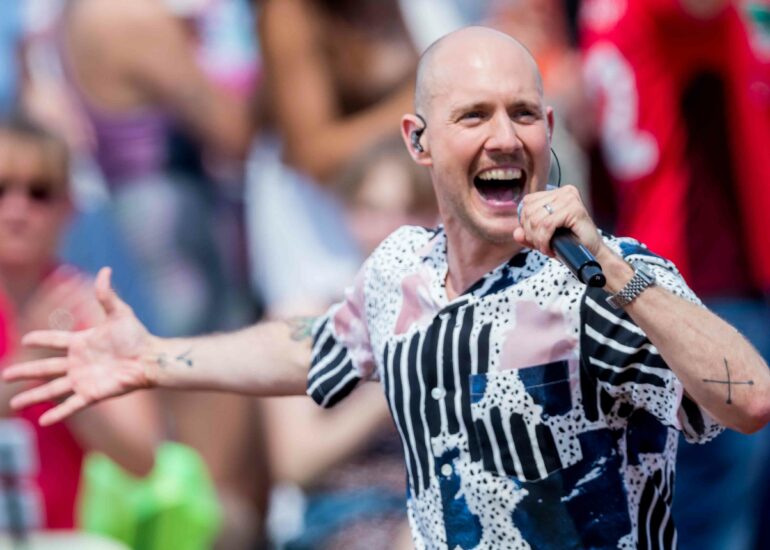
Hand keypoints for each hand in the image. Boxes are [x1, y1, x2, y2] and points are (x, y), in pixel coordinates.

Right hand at [3, 268, 154, 424]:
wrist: (150, 357)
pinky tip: (42, 422)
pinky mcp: (93, 394)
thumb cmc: (137, 336)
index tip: (24, 338)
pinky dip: (58, 413)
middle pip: (45, 368)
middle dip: (24, 371)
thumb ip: (106, 294)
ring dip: (32, 396)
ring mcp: (83, 379)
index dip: (39, 339)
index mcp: (81, 343)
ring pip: (51, 389)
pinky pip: (71, 405)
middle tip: (5, 374)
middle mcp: (78, 363)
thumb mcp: (119, 313)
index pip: (54, 340)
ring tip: (13, 403)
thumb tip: (104, 269)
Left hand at [514, 185, 605, 258]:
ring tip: (546, 248)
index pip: (527, 202)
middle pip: (529, 210)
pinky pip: (547, 225)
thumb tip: (516, 233)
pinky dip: (544, 240)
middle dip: (530, 233)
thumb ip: (529, 235)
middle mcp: (564, 192)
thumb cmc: (571, 244)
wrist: (592, 254)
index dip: (525, 222)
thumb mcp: (544, 238)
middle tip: (541, 245)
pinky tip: (549, 249)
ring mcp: (570, 198)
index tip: (534, 238)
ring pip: (537, 219)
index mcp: (556, 193)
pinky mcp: (574, 209)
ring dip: (537, 239)